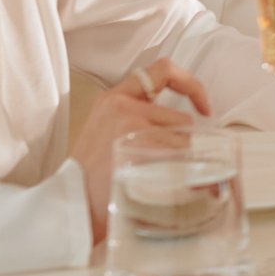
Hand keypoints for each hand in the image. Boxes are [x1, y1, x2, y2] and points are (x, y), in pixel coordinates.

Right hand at [72, 59, 209, 241]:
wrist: (71, 204)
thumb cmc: (92, 178)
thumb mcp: (107, 134)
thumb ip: (135, 119)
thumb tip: (180, 123)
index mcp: (112, 99)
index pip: (163, 70)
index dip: (191, 84)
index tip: (203, 106)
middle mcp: (120, 104)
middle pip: (179, 117)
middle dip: (182, 143)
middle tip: (172, 161)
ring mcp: (129, 122)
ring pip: (181, 138)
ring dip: (176, 158)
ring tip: (151, 175)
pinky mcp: (137, 142)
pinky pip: (176, 153)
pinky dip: (175, 169)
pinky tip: (154, 180)